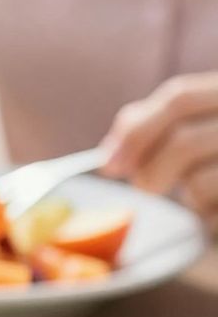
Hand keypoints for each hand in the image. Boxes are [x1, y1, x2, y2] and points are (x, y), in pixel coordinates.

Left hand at [100, 74, 217, 230]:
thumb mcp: (200, 127)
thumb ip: (157, 123)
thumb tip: (110, 154)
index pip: (180, 98)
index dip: (137, 130)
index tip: (109, 163)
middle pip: (184, 142)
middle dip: (150, 170)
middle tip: (144, 186)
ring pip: (199, 182)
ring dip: (190, 197)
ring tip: (205, 194)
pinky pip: (215, 214)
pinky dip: (209, 218)